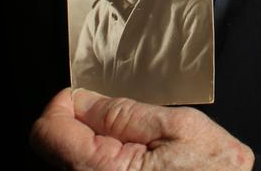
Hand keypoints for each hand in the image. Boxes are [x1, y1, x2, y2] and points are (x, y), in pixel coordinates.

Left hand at [30, 88, 254, 170]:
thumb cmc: (213, 169)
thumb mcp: (174, 126)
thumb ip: (122, 112)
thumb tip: (80, 99)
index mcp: (104, 170)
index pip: (47, 130)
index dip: (66, 104)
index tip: (85, 97)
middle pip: (57, 147)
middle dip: (86, 126)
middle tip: (129, 127)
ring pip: (73, 162)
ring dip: (98, 146)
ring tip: (141, 150)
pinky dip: (107, 163)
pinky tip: (140, 165)